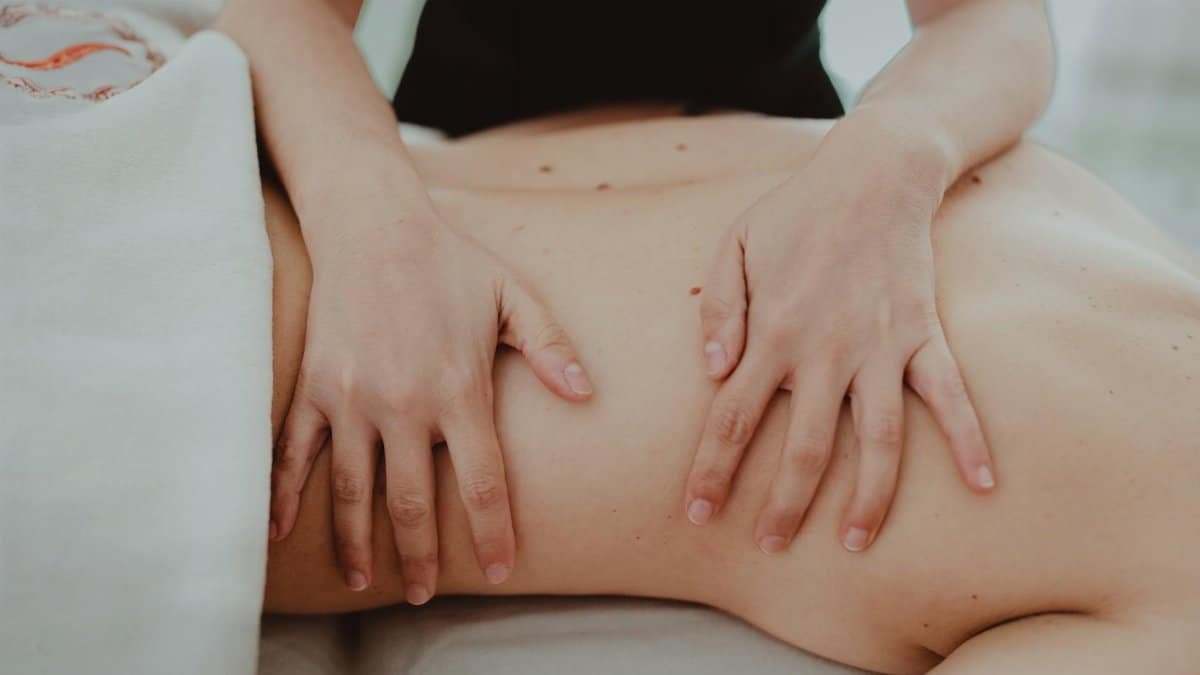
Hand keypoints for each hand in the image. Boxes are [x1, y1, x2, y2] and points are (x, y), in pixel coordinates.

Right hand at [270, 194, 591, 602]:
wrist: (372, 225)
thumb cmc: (451, 263)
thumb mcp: (515, 296)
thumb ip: (552, 348)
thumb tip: (588, 395)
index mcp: (460, 390)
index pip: (483, 483)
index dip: (491, 534)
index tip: (497, 570)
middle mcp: (404, 405)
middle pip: (413, 503)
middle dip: (419, 558)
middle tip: (422, 594)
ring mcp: (352, 399)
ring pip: (353, 490)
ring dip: (358, 542)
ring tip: (364, 580)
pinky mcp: (314, 388)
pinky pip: (294, 453)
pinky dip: (285, 496)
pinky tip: (284, 534)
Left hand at [684, 118, 993, 553]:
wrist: (875, 172)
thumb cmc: (795, 210)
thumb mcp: (733, 245)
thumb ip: (718, 310)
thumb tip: (714, 373)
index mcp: (771, 330)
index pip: (733, 418)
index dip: (713, 470)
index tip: (698, 513)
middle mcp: (826, 349)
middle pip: (805, 446)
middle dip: (784, 503)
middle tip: (768, 546)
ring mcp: (880, 347)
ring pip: (877, 439)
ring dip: (867, 495)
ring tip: (854, 542)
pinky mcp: (923, 336)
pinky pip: (950, 395)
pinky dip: (968, 439)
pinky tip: (982, 485)